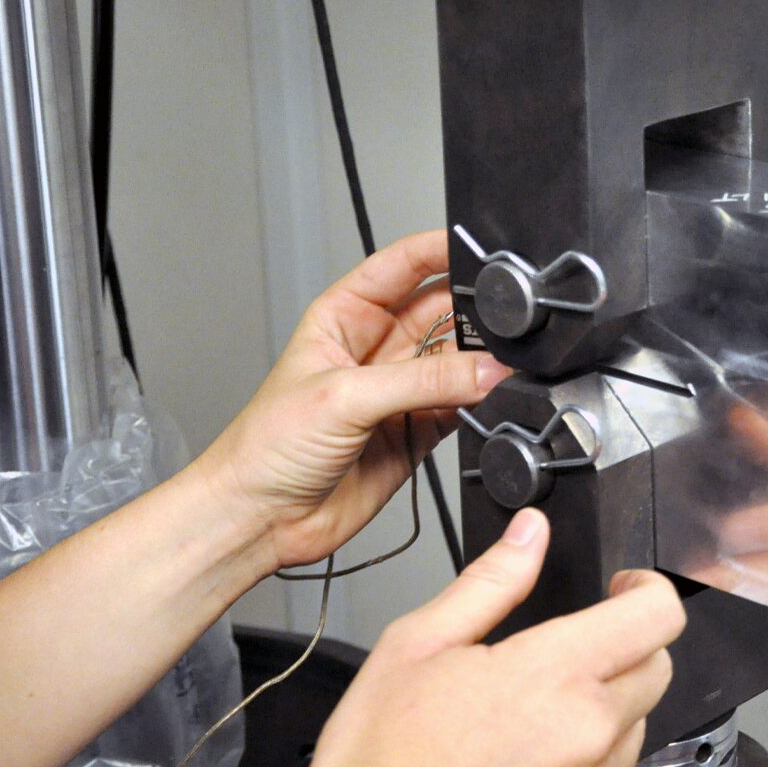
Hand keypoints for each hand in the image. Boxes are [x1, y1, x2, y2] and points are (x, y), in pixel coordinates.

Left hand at [196, 230, 511, 569]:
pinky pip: (462, 408)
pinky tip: (491, 403)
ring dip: (481, 364)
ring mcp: (399, 391)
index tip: (480, 248)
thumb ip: (419, 382)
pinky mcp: (416, 432)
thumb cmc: (266, 446)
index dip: (439, 250)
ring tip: (499, 369)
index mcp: (344, 315)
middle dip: (475, 313)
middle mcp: (376, 348)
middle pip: (441, 311)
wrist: (260, 518)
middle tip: (506, 324)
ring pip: (458, 361)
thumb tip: (483, 371)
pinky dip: (483, 405)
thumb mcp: (342, 396)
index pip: (403, 265)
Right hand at [277, 509, 685, 766]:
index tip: (623, 587)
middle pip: (656, 670)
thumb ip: (491, 581)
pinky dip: (582, 760)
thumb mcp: (419, 642)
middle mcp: (588, 735)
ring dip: (607, 705)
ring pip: (635, 728)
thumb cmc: (382, 762)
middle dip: (628, 644)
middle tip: (575, 641)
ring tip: (536, 705)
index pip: (657, 617)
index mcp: (556, 675)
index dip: (648, 589)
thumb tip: (529, 534)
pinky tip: (525, 758)